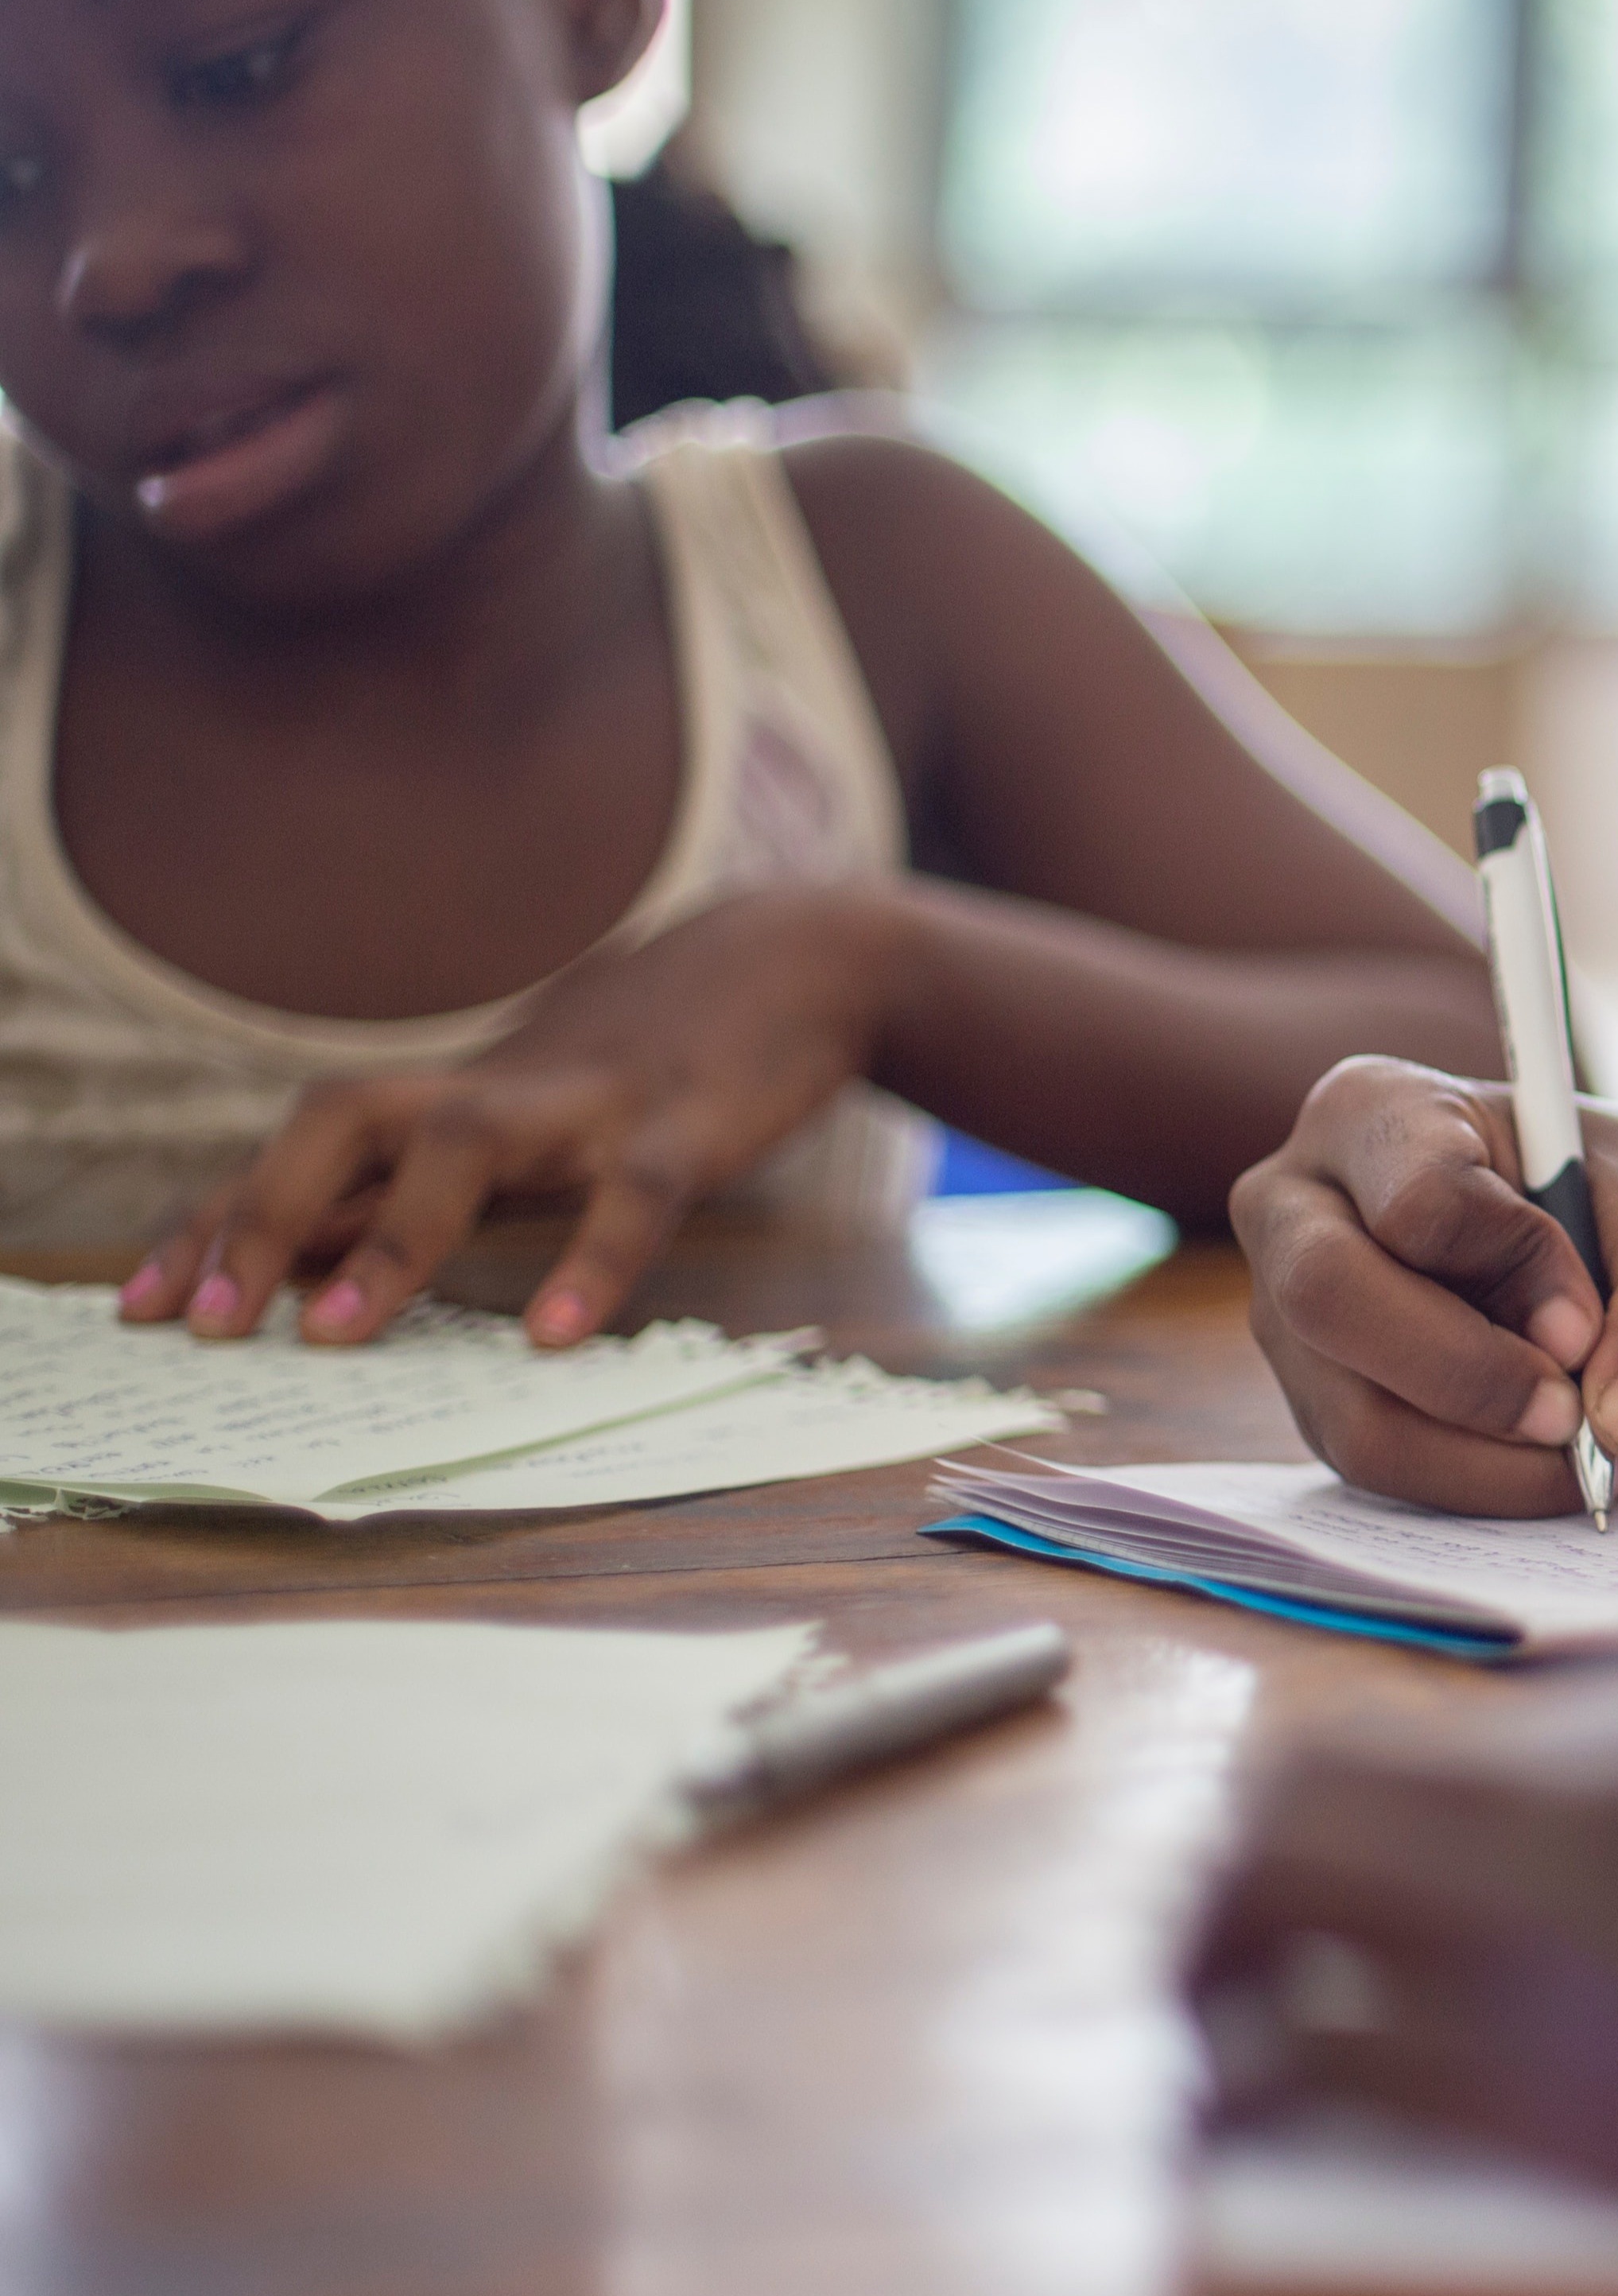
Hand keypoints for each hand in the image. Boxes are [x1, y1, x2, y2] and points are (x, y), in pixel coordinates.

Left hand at [116, 883, 906, 1346]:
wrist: (800, 959)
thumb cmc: (654, 1058)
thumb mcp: (528, 1115)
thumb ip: (428, 1182)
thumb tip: (304, 1265)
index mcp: (459, 1099)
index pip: (306, 1154)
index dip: (217, 1220)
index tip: (141, 1304)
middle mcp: (502, 1091)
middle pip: (346, 1121)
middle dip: (261, 1212)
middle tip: (206, 1324)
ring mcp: (593, 1103)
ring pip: (469, 1146)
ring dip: (392, 1239)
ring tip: (333, 1336)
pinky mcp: (691, 1126)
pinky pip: (637, 1196)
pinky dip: (593, 1261)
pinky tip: (557, 1336)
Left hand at [1185, 1687, 1617, 2235]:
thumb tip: (1562, 1867)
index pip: (1396, 1744)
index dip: (1308, 1825)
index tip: (1285, 1896)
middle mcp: (1586, 1809)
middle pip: (1294, 1805)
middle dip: (1221, 1890)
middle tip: (1211, 1973)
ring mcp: (1581, 1947)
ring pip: (1273, 1917)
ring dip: (1212, 1980)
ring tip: (1217, 2054)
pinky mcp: (1592, 2098)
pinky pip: (1334, 2068)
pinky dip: (1261, 2092)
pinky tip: (1258, 2133)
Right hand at [1230, 1056, 1617, 1515]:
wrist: (1609, 1248)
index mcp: (1376, 1109)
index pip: (1419, 1200)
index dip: (1516, 1271)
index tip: (1591, 1319)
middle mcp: (1298, 1204)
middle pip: (1330, 1300)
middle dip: (1472, 1380)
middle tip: (1579, 1421)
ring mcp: (1288, 1313)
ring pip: (1356, 1416)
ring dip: (1493, 1460)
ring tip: (1599, 1452)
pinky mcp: (1316, 1399)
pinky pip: (1382, 1469)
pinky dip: (1483, 1485)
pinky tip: (1558, 1465)